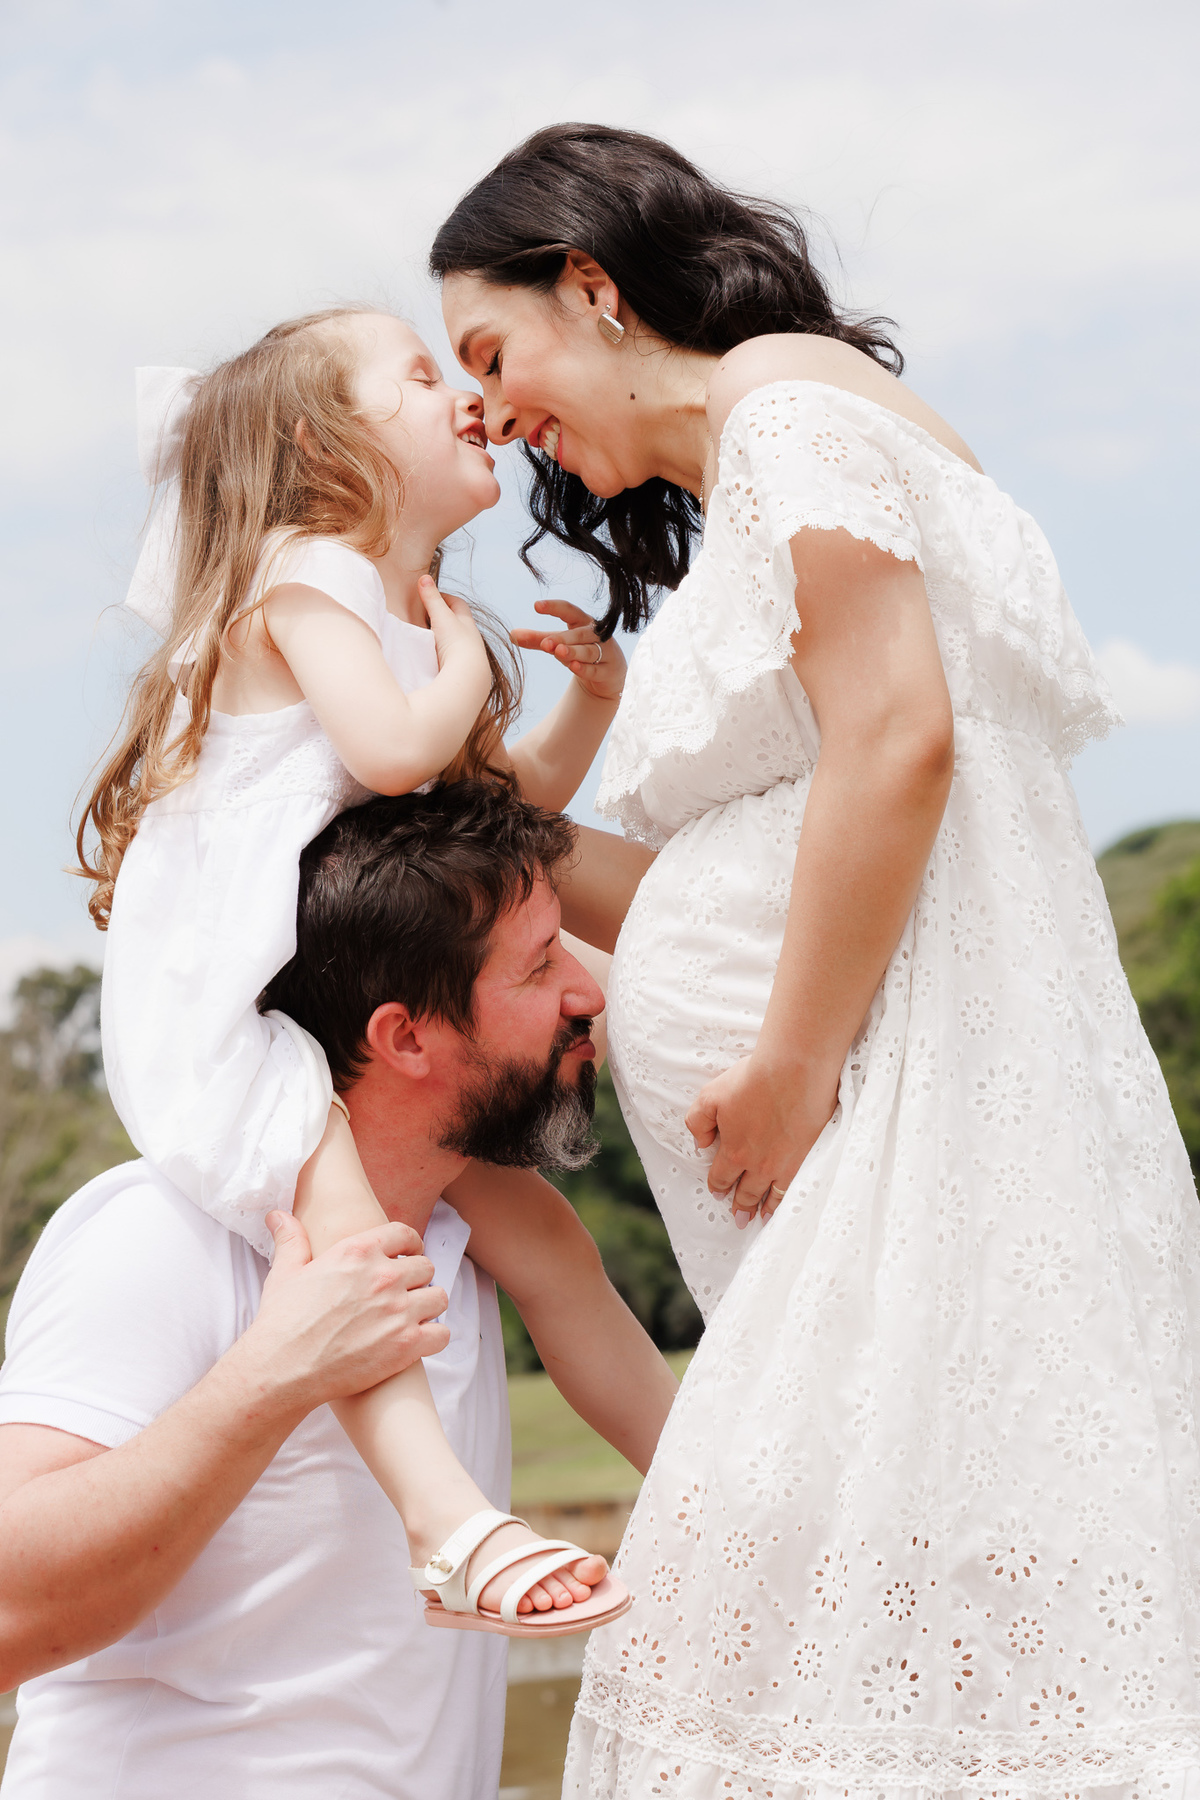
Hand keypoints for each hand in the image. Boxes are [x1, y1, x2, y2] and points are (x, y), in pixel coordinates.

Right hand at [242, 1212, 450, 1409]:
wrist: (282, 1370)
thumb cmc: (281, 1322)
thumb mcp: (284, 1272)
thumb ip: (291, 1240)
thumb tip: (278, 1215)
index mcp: (358, 1252)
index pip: (404, 1234)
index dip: (409, 1244)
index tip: (408, 1255)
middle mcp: (384, 1276)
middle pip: (426, 1267)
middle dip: (417, 1279)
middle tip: (405, 1293)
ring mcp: (398, 1311)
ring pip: (438, 1298)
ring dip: (428, 1306)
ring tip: (413, 1316)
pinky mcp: (406, 1345)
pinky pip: (442, 1333)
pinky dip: (433, 1338)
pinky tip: (418, 1341)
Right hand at [419, 575, 491, 705]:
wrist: (469, 677)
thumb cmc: (457, 644)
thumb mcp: (441, 617)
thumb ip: (431, 599)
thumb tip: (424, 578)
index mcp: (467, 622)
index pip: (457, 603)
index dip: (443, 597)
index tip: (428, 596)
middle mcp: (471, 637)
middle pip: (457, 622)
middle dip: (442, 617)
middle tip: (424, 616)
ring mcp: (467, 655)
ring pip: (454, 641)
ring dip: (442, 638)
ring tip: (425, 638)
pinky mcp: (462, 670)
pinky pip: (451, 657)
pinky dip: (442, 654)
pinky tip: (432, 658)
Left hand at [510, 601, 625, 702]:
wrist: (608, 674)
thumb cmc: (580, 652)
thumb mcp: (559, 644)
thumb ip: (538, 639)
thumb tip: (512, 635)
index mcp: (582, 622)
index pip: (569, 610)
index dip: (554, 607)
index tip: (536, 606)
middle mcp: (596, 635)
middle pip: (579, 634)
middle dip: (562, 638)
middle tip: (544, 642)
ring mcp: (605, 652)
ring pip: (588, 651)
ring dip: (573, 651)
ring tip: (557, 652)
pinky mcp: (609, 671)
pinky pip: (596, 669)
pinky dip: (584, 668)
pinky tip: (573, 667)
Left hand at [684, 1054, 838, 1225]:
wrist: (794, 1070)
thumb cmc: (752, 1078)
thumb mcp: (709, 1096)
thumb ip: (698, 1123)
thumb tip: (700, 1144)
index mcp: (733, 1151)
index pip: (721, 1177)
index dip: (718, 1186)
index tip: (718, 1193)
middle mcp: (758, 1164)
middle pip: (747, 1191)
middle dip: (740, 1205)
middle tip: (739, 1217)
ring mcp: (785, 1163)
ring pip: (772, 1194)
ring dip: (764, 1208)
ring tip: (761, 1218)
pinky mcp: (808, 1156)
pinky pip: (795, 1186)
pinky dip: (789, 1199)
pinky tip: (789, 1202)